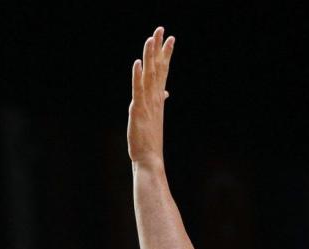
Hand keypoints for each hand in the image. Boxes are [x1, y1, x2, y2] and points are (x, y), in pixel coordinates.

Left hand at [128, 26, 174, 164]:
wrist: (150, 158)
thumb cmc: (150, 139)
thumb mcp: (155, 115)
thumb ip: (159, 100)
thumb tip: (166, 92)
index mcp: (158, 97)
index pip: (163, 70)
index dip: (166, 54)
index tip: (170, 38)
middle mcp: (155, 97)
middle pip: (158, 68)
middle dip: (159, 48)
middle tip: (161, 29)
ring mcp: (147, 103)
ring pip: (149, 75)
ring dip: (150, 56)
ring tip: (151, 39)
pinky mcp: (138, 110)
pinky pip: (138, 89)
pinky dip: (137, 75)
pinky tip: (137, 63)